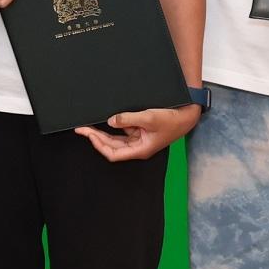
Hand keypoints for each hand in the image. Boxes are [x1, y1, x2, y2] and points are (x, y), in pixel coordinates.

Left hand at [79, 104, 198, 162]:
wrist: (186, 115)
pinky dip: (114, 125)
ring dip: (102, 132)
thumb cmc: (172, 120)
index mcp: (140, 150)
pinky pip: (123, 130)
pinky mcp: (140, 131)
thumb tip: (111, 120)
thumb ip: (128, 119)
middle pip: (111, 146)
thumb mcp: (149, 118)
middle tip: (82, 128)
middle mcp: (137, 146)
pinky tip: (107, 119)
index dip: (98, 145)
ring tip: (88, 124)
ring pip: (115, 138)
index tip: (89, 134)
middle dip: (96, 137)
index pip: (113, 153)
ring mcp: (138, 139)